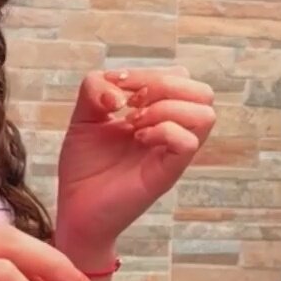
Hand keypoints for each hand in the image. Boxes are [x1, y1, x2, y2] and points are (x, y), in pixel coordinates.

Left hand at [54, 67, 216, 250]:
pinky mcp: (167, 174)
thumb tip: (119, 93)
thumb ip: (96, 88)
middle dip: (164, 85)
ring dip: (166, 108)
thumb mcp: (84, 116)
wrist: (75, 209)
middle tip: (131, 105)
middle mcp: (173, 132)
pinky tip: (137, 139)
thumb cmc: (84, 167)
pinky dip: (163, 131)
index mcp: (159, 115)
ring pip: (205, 115)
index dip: (149, 71)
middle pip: (203, 92)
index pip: (180, 77)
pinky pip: (188, 142)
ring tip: (134, 122)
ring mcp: (173, 154)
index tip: (115, 84)